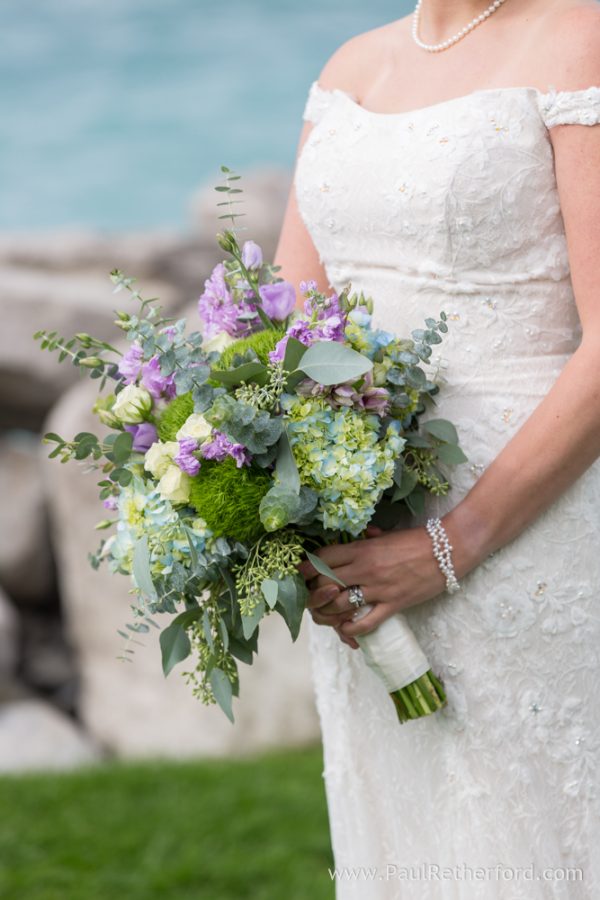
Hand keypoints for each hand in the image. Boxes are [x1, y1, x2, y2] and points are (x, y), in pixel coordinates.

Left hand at [298, 525, 448, 647]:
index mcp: (363, 549)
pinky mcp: (393, 605)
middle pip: (325, 583)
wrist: (449, 550)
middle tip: (311, 595)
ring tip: (324, 613)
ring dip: (327, 612)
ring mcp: (379, 589)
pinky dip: (350, 629)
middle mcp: (366, 569)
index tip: (301, 572)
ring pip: (339, 605)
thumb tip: (361, 537)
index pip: (323, 559)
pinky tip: (345, 629)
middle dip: (313, 591)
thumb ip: (370, 538)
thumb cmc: (418, 540)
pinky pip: (365, 623)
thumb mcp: (389, 535)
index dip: (308, 567)